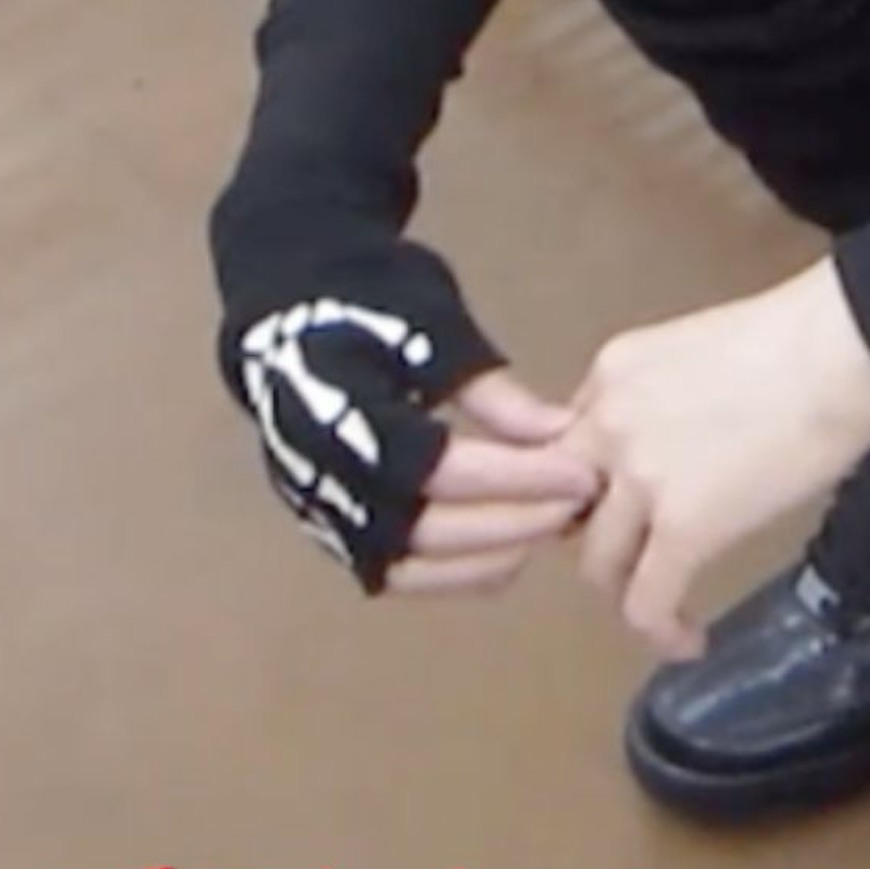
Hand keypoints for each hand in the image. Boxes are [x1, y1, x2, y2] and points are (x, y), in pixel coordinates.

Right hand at [228, 294, 587, 595]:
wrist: (286, 296)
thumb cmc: (368, 298)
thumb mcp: (435, 324)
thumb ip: (490, 389)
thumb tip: (558, 434)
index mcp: (343, 408)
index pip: (439, 468)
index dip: (517, 478)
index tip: (582, 474)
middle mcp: (321, 471)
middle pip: (423, 528)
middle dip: (512, 521)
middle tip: (579, 504)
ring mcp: (316, 504)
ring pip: (405, 564)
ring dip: (484, 557)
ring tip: (548, 527)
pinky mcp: (325, 521)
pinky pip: (388, 569)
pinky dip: (449, 572)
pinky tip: (506, 553)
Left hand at [566, 260, 869, 660]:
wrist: (839, 347)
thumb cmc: (801, 337)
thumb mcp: (699, 347)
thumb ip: (666, 396)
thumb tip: (686, 441)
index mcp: (613, 373)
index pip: (569, 446)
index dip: (593, 484)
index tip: (622, 508)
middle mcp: (608, 425)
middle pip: (565, 507)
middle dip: (595, 538)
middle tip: (637, 555)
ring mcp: (639, 479)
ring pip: (597, 563)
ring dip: (625, 591)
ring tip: (662, 607)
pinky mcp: (682, 528)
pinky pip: (645, 602)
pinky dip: (660, 633)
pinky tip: (688, 641)